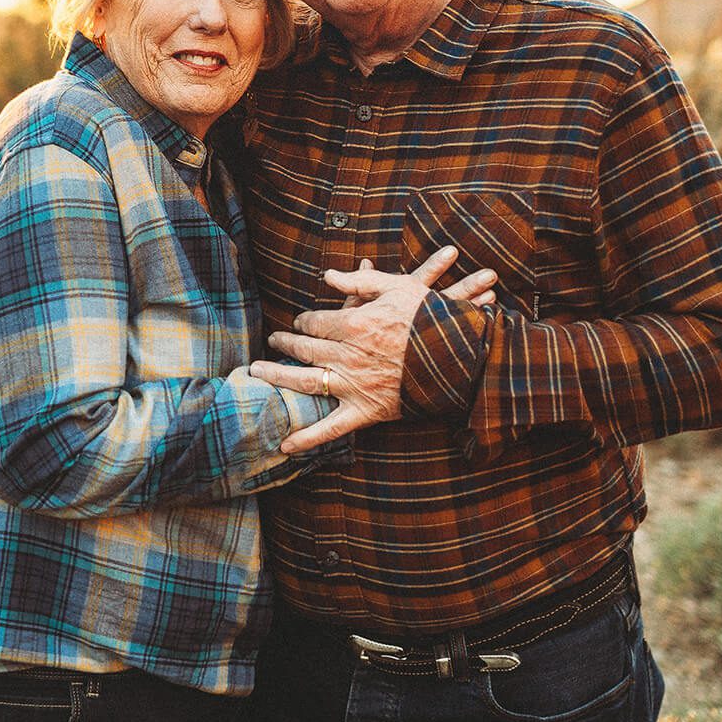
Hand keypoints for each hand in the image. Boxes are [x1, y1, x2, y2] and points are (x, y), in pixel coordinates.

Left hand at [250, 246, 496, 452]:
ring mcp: (355, 384)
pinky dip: (307, 439)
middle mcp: (348, 356)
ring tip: (257, 373)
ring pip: (306, 381)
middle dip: (284, 344)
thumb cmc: (432, 318)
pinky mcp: (367, 410)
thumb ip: (360, 281)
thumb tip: (329, 275)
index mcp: (354, 325)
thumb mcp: (399, 287)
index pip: (314, 322)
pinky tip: (284, 447)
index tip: (300, 322)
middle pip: (304, 349)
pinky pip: (332, 428)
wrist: (464, 356)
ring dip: (278, 377)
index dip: (303, 321)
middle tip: (272, 341)